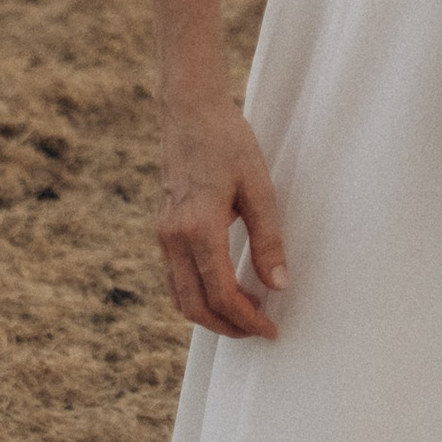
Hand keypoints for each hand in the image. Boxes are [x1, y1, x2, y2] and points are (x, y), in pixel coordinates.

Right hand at [155, 95, 287, 339]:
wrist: (190, 111)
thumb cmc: (228, 142)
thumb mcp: (259, 188)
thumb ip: (268, 240)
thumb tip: (278, 285)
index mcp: (198, 228)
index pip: (221, 294)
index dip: (246, 319)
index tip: (269, 329)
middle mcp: (173, 237)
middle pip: (194, 306)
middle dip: (227, 326)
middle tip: (259, 330)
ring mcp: (163, 234)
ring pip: (180, 296)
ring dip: (210, 314)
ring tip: (246, 313)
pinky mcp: (163, 228)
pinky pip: (175, 277)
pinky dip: (197, 295)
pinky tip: (224, 289)